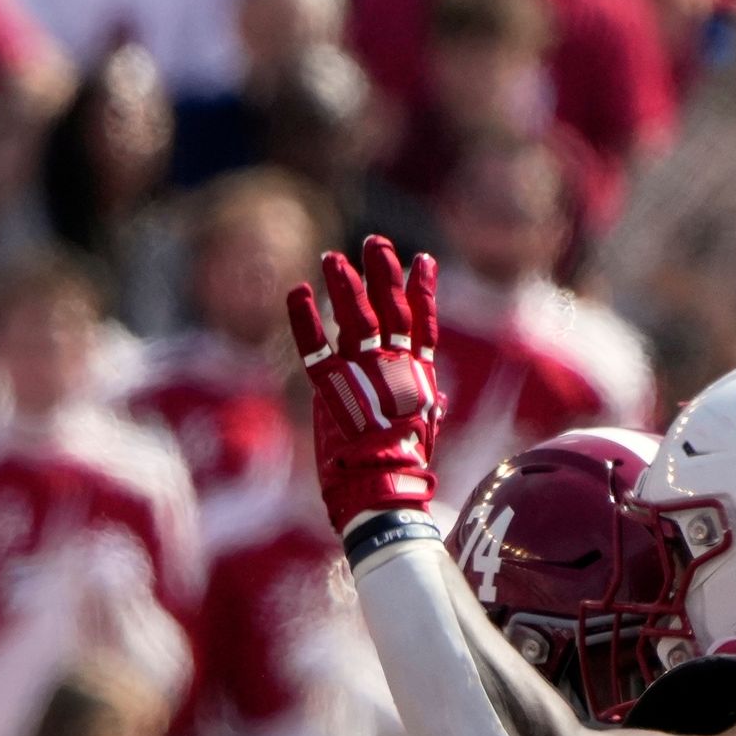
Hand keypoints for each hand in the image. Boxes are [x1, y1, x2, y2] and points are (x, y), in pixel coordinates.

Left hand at [288, 235, 442, 532]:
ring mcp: (364, 376)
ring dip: (345, 285)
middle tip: (374, 242)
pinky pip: (315, 346)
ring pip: (356, 318)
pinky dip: (305, 319)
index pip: (423, 323)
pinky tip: (297, 291)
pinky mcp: (333, 389)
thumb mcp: (425, 433)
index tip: (422, 259)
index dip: (422, 290)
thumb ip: (428, 409)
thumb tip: (437, 401)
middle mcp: (395, 368)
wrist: (383, 492)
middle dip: (383, 273)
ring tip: (333, 258)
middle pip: (390, 309)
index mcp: (419, 377)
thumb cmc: (404, 470)